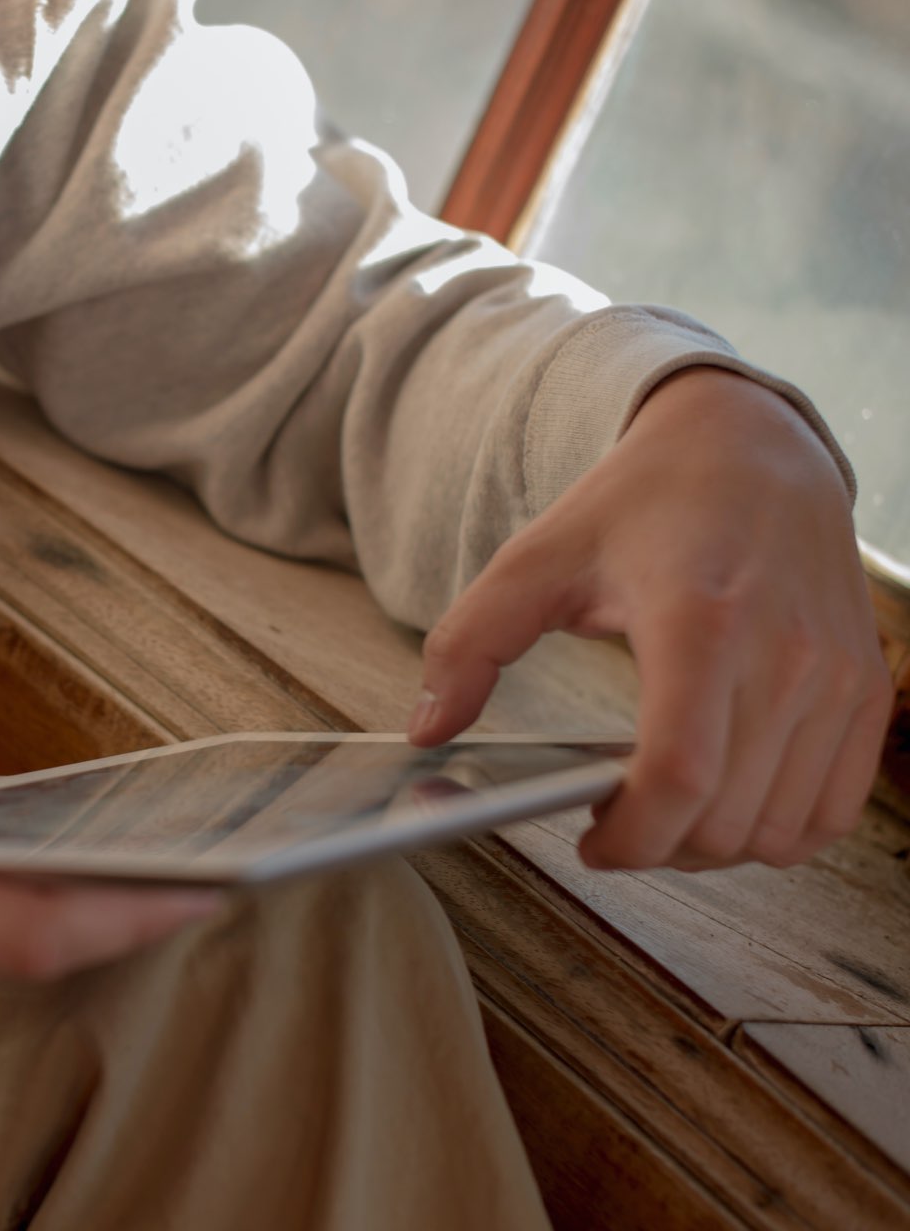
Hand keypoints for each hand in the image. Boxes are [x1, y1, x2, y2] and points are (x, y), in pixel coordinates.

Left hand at [411, 367, 893, 871]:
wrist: (751, 448)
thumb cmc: (641, 506)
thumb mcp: (536, 560)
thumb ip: (469, 643)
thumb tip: (429, 728)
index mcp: (697, 620)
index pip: (680, 774)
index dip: (631, 837)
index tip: (591, 841)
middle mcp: (784, 654)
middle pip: (727, 820)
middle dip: (659, 846)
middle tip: (615, 817)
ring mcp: (837, 676)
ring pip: (782, 832)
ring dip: (714, 845)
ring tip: (664, 805)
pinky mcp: (867, 688)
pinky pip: (832, 813)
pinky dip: (778, 831)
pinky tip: (726, 798)